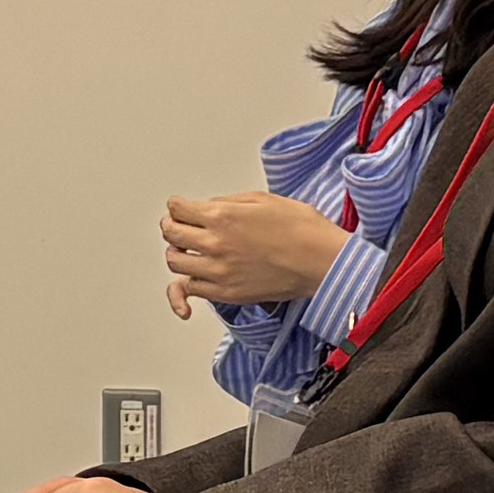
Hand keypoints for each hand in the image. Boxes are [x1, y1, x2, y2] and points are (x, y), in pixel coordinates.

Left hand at [159, 191, 349, 311]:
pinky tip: (190, 281)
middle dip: (172, 227)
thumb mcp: (262, 199)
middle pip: (170, 234)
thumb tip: (208, 208)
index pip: (176, 209)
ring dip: (179, 254)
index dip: (177, 207)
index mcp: (222, 216)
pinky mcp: (228, 293)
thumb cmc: (301, 228)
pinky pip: (192, 290)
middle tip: (179, 226)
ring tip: (188, 251)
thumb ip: (228, 203)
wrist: (323, 261)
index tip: (180, 208)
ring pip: (175, 263)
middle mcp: (215, 244)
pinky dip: (189, 284)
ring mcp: (219, 271)